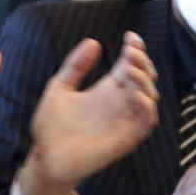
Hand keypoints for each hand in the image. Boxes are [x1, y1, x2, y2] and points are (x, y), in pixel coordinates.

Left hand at [19, 31, 159, 194]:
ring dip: (145, 81)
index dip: (135, 49)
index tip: (130, 36)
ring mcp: (125, 120)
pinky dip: (147, 106)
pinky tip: (137, 95)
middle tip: (131, 52)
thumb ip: (75, 66)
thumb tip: (93, 41)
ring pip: (150, 96)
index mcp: (106, 89)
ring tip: (130, 69)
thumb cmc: (50, 126)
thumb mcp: (60, 88)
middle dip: (143, 61)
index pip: (129, 64)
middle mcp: (119, 103)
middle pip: (143, 77)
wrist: (45, 158)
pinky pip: (147, 121)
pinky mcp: (127, 138)